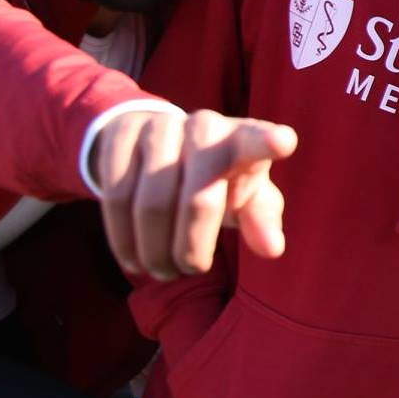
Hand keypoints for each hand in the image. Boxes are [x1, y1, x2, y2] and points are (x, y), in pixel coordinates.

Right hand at [92, 109, 297, 280]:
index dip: (269, 141)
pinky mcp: (120, 137)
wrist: (157, 141)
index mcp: (243, 138)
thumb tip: (273, 249)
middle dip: (192, 248)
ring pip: (151, 204)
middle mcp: (204, 126)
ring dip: (155, 251)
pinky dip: (123, 239)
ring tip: (163, 271)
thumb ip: (261, 219)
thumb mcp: (244, 195)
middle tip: (190, 269)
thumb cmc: (217, 176)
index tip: (283, 142)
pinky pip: (115, 197)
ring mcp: (160, 128)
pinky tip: (132, 259)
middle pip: (198, 200)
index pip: (257, 139)